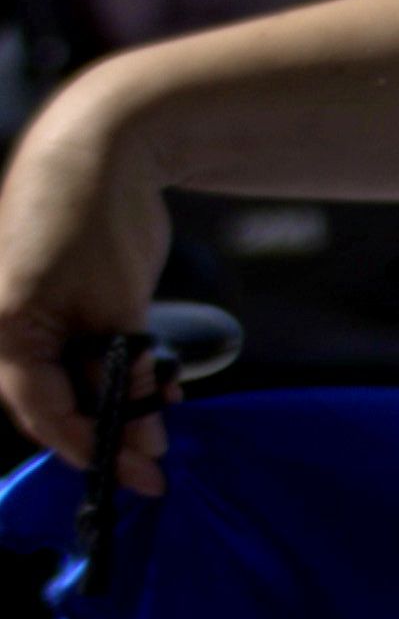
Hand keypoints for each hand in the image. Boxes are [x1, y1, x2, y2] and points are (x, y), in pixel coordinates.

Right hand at [0, 95, 171, 470]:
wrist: (99, 140)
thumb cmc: (97, 216)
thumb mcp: (121, 308)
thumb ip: (125, 377)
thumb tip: (141, 441)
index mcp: (3, 329)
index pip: (44, 414)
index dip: (95, 451)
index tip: (144, 478)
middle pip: (48, 402)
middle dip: (104, 428)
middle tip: (156, 455)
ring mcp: (16, 310)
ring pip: (61, 377)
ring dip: (110, 396)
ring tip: (162, 405)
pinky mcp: (40, 298)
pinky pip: (68, 348)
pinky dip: (107, 364)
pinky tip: (151, 376)